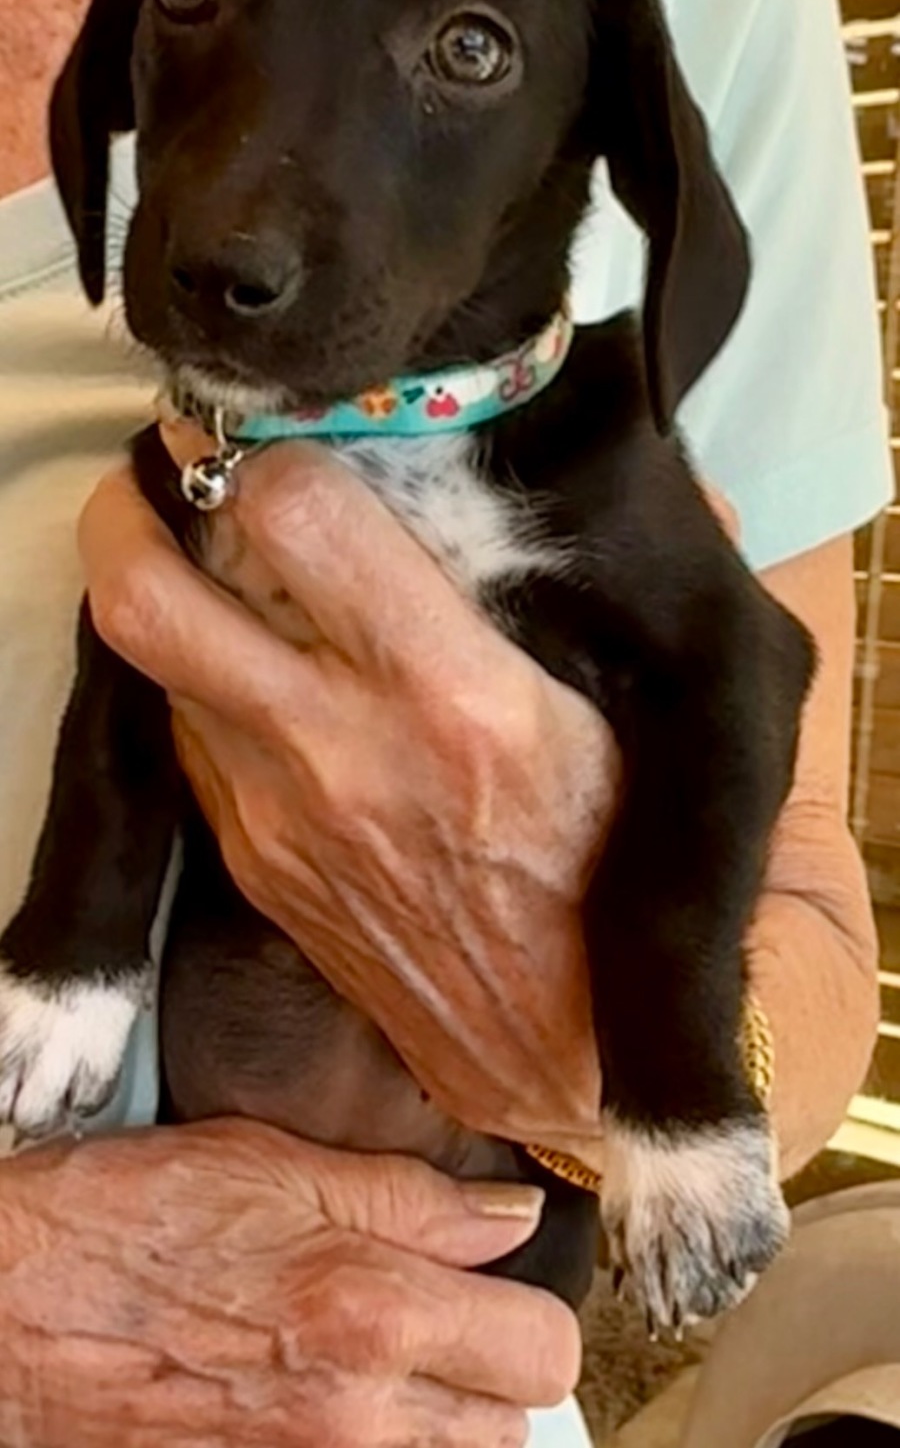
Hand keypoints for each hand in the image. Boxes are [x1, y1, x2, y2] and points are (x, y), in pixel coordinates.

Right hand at [0, 1120, 578, 1447]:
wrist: (8, 1312)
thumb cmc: (125, 1225)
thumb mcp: (273, 1167)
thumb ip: (412, 1198)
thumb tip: (512, 1214)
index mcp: (370, 1313)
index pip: (543, 1350)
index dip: (529, 1310)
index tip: (494, 1285)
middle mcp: (355, 1420)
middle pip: (509, 1433)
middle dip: (487, 1375)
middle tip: (430, 1320)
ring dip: (432, 1423)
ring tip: (372, 1364)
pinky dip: (369, 1447)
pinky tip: (322, 1403)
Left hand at [81, 435, 618, 1144]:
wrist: (555, 1049)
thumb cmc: (604, 871)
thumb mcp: (617, 721)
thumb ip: (575, 594)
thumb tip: (604, 479)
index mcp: (449, 693)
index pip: (298, 517)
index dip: (275, 454)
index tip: (286, 442)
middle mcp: (337, 746)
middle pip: (150, 594)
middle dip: (128, 508)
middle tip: (164, 470)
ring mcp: (274, 811)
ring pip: (148, 660)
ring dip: (155, 587)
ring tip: (198, 552)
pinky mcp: (249, 860)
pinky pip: (186, 735)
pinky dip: (194, 678)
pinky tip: (245, 663)